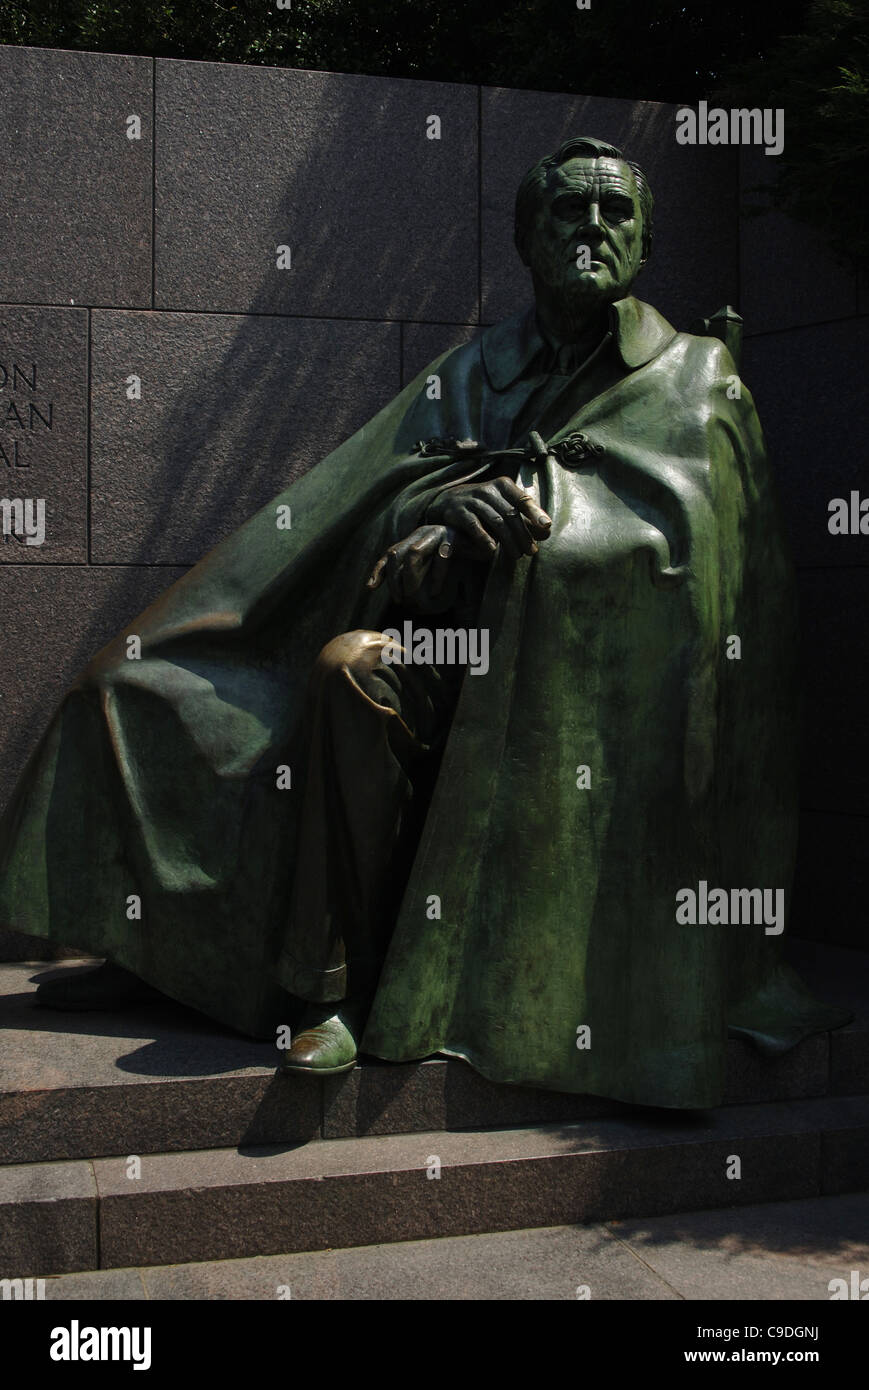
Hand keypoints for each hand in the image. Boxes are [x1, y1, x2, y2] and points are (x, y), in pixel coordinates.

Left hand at [367, 524, 459, 604]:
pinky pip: (441, 558)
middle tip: (401, 601)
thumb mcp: (435, 570)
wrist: (487, 543)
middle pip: (396, 553)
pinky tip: (435, 593)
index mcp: (415, 539)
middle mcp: (422, 533)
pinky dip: (436, 577)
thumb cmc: (462, 561)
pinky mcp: (455, 537)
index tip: (371, 588)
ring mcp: (438, 533)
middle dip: (394, 580)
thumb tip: (406, 599)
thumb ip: (419, 578)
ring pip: (414, 554)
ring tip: (413, 598)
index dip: (378, 569)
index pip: (390, 553)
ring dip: (410, 578)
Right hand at [425, 476, 551, 559]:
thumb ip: (525, 519)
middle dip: (523, 535)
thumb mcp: (504, 508)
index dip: (535, 513)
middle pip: (511, 514)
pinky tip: (492, 550)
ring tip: (516, 555)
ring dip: (508, 541)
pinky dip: (484, 538)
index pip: (523, 499)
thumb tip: (547, 530)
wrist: (446, 502)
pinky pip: (474, 526)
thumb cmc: (483, 508)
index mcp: (503, 486)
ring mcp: (472, 500)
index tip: (547, 526)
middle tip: (531, 551)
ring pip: (496, 521)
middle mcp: (488, 490)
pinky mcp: (458, 512)